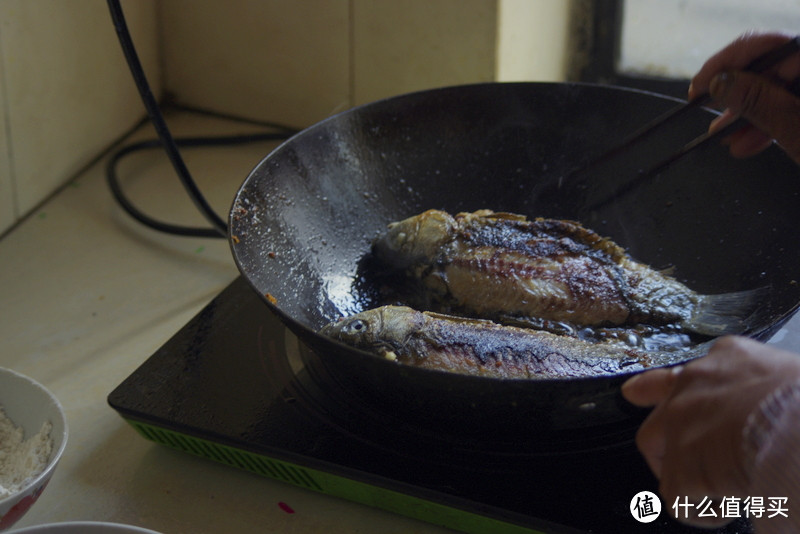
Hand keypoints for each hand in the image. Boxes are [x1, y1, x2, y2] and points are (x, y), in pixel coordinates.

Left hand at [621, 336, 799, 526]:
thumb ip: (764, 387)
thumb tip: (773, 406)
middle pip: (659, 412)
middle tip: (662, 452)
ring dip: (680, 473)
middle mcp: (693, 386)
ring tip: (710, 489)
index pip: (690, 369)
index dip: (662, 389)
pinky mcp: (681, 465)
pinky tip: (729, 510)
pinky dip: (703, 510)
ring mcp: (680, 424)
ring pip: (658, 450)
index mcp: (729, 359)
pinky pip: (679, 497)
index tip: (637, 394)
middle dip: (661, 437)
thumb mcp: (787, 374)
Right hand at [688, 32, 799, 163]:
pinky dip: (765, 123)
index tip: (698, 87)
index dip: (725, 64)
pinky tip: (748, 141)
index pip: (764, 45)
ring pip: (774, 88)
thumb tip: (719, 83)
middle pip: (767, 66)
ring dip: (744, 113)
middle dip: (733, 92)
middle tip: (704, 108)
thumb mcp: (794, 126)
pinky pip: (787, 105)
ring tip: (723, 136)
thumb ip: (758, 101)